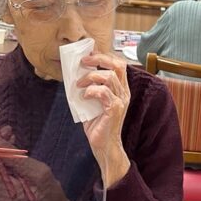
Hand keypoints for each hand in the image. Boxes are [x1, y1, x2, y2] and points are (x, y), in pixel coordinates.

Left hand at [77, 52, 130, 186]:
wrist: (103, 145)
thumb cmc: (97, 124)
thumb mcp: (92, 102)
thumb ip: (90, 87)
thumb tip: (76, 73)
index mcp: (121, 89)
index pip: (118, 64)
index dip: (103, 56)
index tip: (88, 55)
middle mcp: (124, 92)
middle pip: (118, 65)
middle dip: (99, 59)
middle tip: (84, 61)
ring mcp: (121, 100)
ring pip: (109, 77)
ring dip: (90, 77)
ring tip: (79, 85)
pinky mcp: (115, 109)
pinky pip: (103, 92)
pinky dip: (90, 91)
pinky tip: (84, 97)